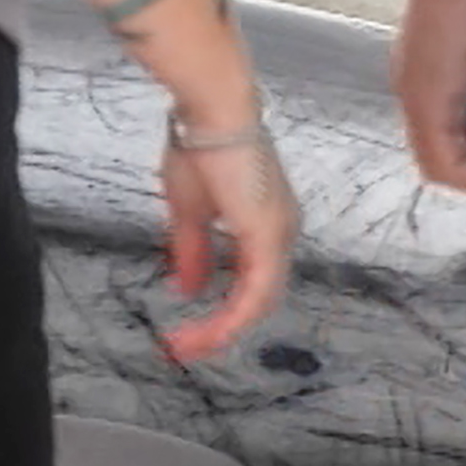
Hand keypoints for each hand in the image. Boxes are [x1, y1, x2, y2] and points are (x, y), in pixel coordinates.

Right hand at [155, 115, 296, 363]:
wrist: (210, 116)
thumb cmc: (200, 151)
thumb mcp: (190, 211)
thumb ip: (193, 252)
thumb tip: (188, 288)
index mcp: (266, 226)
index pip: (252, 282)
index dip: (223, 312)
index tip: (185, 333)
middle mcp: (282, 233)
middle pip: (259, 298)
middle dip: (220, 329)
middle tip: (183, 349)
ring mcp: (280, 235)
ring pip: (259, 302)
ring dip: (221, 330)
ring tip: (185, 348)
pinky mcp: (270, 236)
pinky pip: (256, 292)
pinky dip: (230, 317)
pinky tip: (204, 333)